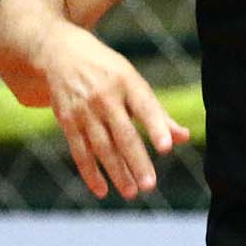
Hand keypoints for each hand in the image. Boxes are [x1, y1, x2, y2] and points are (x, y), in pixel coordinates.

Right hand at [41, 25, 188, 200]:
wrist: (61, 53)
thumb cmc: (109, 72)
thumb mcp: (134, 83)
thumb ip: (158, 113)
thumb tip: (183, 137)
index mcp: (127, 83)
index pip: (145, 108)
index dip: (156, 127)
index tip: (167, 148)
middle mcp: (105, 97)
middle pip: (123, 134)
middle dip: (136, 161)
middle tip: (150, 186)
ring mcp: (84, 110)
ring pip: (102, 147)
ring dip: (116, 172)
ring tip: (132, 192)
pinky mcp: (67, 121)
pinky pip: (80, 152)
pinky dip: (90, 173)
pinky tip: (102, 190)